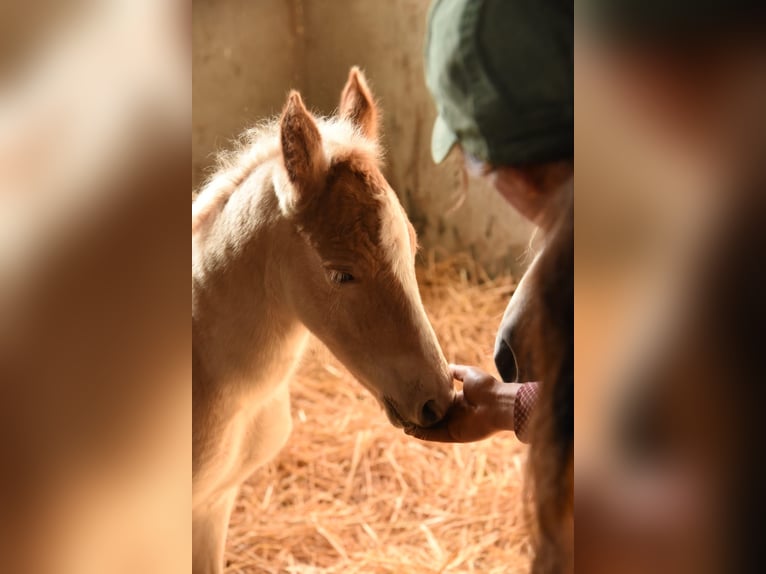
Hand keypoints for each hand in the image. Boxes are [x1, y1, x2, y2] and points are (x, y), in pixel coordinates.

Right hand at [405, 364, 519, 442]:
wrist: (499, 403)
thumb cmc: (486, 387)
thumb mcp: (468, 373)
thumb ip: (455, 371)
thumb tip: (443, 365)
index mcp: (457, 400)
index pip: (436, 402)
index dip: (424, 401)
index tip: (410, 397)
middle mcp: (454, 414)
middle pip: (432, 416)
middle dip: (418, 416)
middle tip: (402, 413)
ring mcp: (454, 426)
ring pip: (431, 428)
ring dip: (417, 427)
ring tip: (402, 424)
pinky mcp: (455, 435)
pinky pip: (436, 436)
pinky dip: (424, 435)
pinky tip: (411, 431)